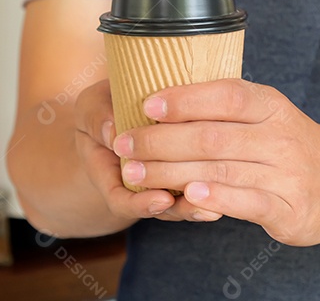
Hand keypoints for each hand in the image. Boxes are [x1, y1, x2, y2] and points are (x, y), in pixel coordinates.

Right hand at [74, 80, 211, 222]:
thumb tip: (113, 130)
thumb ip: (99, 118)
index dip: (140, 204)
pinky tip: (228, 188)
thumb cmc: (103, 109)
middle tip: (195, 204)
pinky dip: (210, 189)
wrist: (119, 110)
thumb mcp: (91, 108)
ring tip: (215, 205)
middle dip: (178, 209)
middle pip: (158, 209)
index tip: (161, 198)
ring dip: (197, 204)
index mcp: (108, 174)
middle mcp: (137, 186)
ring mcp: (161, 183)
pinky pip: (197, 188)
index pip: (121, 201)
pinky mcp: (184, 171)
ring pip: (181, 204)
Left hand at [112, 79, 319, 245]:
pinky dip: (215, 198)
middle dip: (160, 141)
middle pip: (211, 136)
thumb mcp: (267, 113)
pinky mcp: (288, 209)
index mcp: (270, 105)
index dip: (184, 99)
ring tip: (135, 174)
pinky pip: (247, 202)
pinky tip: (187, 196)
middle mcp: (279, 135)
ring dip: (171, 172)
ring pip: (220, 169)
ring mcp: (286, 173)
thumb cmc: (289, 142)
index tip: (146, 105)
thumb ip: (224, 108)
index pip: (225, 95)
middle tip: (124, 145)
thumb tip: (158, 99)